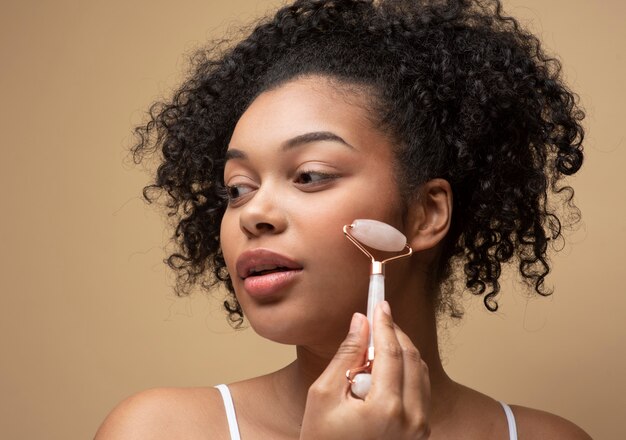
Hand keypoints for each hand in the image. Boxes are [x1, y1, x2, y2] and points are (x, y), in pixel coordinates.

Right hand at [299, 302, 430, 439]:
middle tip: (377, 319)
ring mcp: (419, 428)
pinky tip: (385, 370)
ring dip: (402, 352)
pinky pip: (421, 390)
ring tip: (375, 348)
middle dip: (395, 333)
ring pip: (420, 372)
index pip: (392, 351)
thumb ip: (346, 355)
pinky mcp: (420, 433)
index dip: (384, 323)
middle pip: (412, 358)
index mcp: (385, 408)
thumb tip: (359, 322)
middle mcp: (411, 418)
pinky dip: (407, 372)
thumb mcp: (323, 395)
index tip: (379, 304)